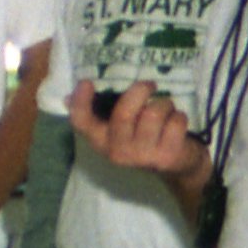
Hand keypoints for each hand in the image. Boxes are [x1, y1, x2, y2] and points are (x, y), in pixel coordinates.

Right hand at [68, 80, 209, 184]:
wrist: (175, 164)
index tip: (86, 82)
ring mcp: (141, 156)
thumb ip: (101, 112)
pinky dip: (179, 117)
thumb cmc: (144, 137)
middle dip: (140, 91)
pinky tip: (176, 124)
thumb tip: (68, 97)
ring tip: (166, 110)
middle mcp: (117, 151)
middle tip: (150, 85)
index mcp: (101, 141)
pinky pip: (175, 122)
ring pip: (154, 113)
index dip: (81, 103)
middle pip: (124, 113)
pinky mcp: (165, 156)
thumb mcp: (121, 128)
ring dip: (164, 104)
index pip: (82, 123)